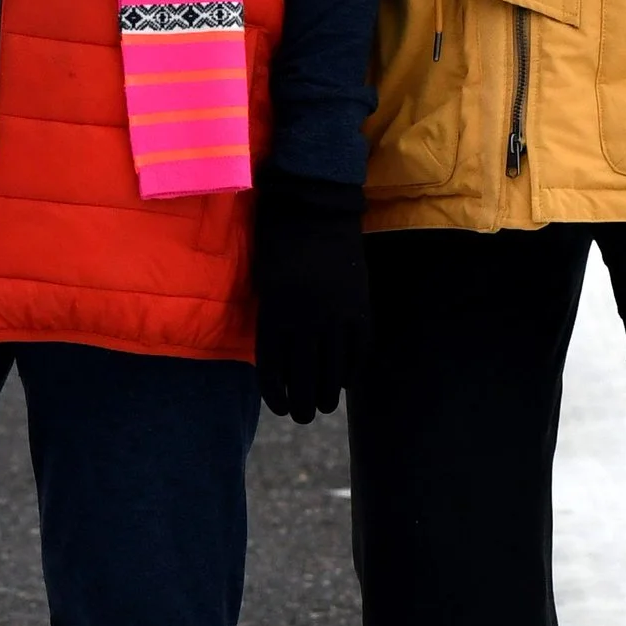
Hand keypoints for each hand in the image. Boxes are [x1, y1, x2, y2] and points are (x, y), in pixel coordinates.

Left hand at [250, 167, 370, 425]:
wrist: (315, 210)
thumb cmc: (279, 245)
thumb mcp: (265, 285)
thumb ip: (273, 323)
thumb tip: (282, 363)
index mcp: (275, 316)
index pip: (273, 372)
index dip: (276, 396)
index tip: (280, 407)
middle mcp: (306, 321)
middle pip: (304, 380)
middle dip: (302, 406)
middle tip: (303, 415)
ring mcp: (337, 316)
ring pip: (334, 372)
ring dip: (328, 394)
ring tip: (324, 404)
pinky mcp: (360, 308)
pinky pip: (359, 352)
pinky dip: (352, 370)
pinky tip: (345, 379)